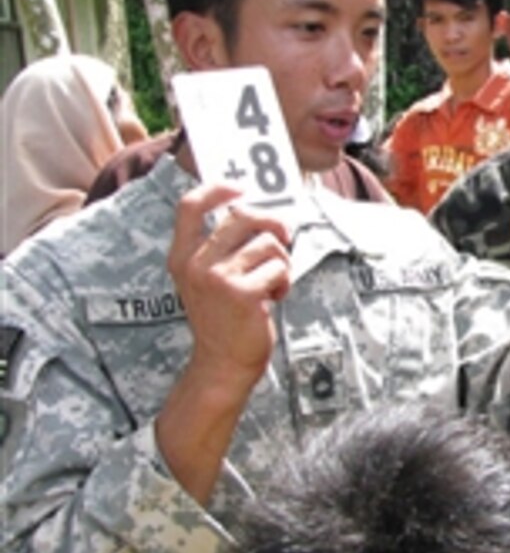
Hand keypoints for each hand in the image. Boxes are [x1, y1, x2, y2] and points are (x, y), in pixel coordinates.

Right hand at [167, 183, 290, 395]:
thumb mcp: (207, 280)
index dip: (216, 190)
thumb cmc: (223, 318)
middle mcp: (195, 263)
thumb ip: (222, 249)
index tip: (239, 189)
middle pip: (242, 216)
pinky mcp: (243, 293)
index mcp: (181, 257)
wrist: (222, 363)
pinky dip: (284, 281)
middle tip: (282, 239)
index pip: (189, 206)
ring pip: (268, 243)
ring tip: (271, 283)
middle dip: (272, 224)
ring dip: (280, 261)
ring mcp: (217, 277)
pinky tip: (273, 298)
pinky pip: (279, 267)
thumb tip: (264, 215)